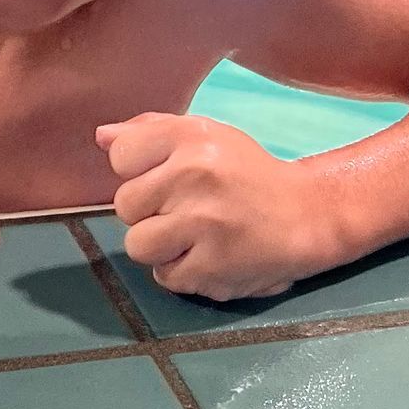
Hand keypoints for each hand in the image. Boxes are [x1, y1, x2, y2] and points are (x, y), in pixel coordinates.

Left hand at [95, 113, 345, 302]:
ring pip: (137, 245)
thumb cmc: (246, 173)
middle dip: (150, 211)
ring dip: (161, 247)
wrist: (306, 216)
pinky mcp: (211, 268)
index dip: (139, 171)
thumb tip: (102, 137)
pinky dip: (183, 272)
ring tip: (194, 236)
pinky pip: (165, 276)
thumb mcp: (206, 136)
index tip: (167, 178)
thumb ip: (151, 131)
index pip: (121, 156)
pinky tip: (209, 256)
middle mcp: (195, 175)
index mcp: (191, 137)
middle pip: (125, 205)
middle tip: (186, 210)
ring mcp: (203, 224)